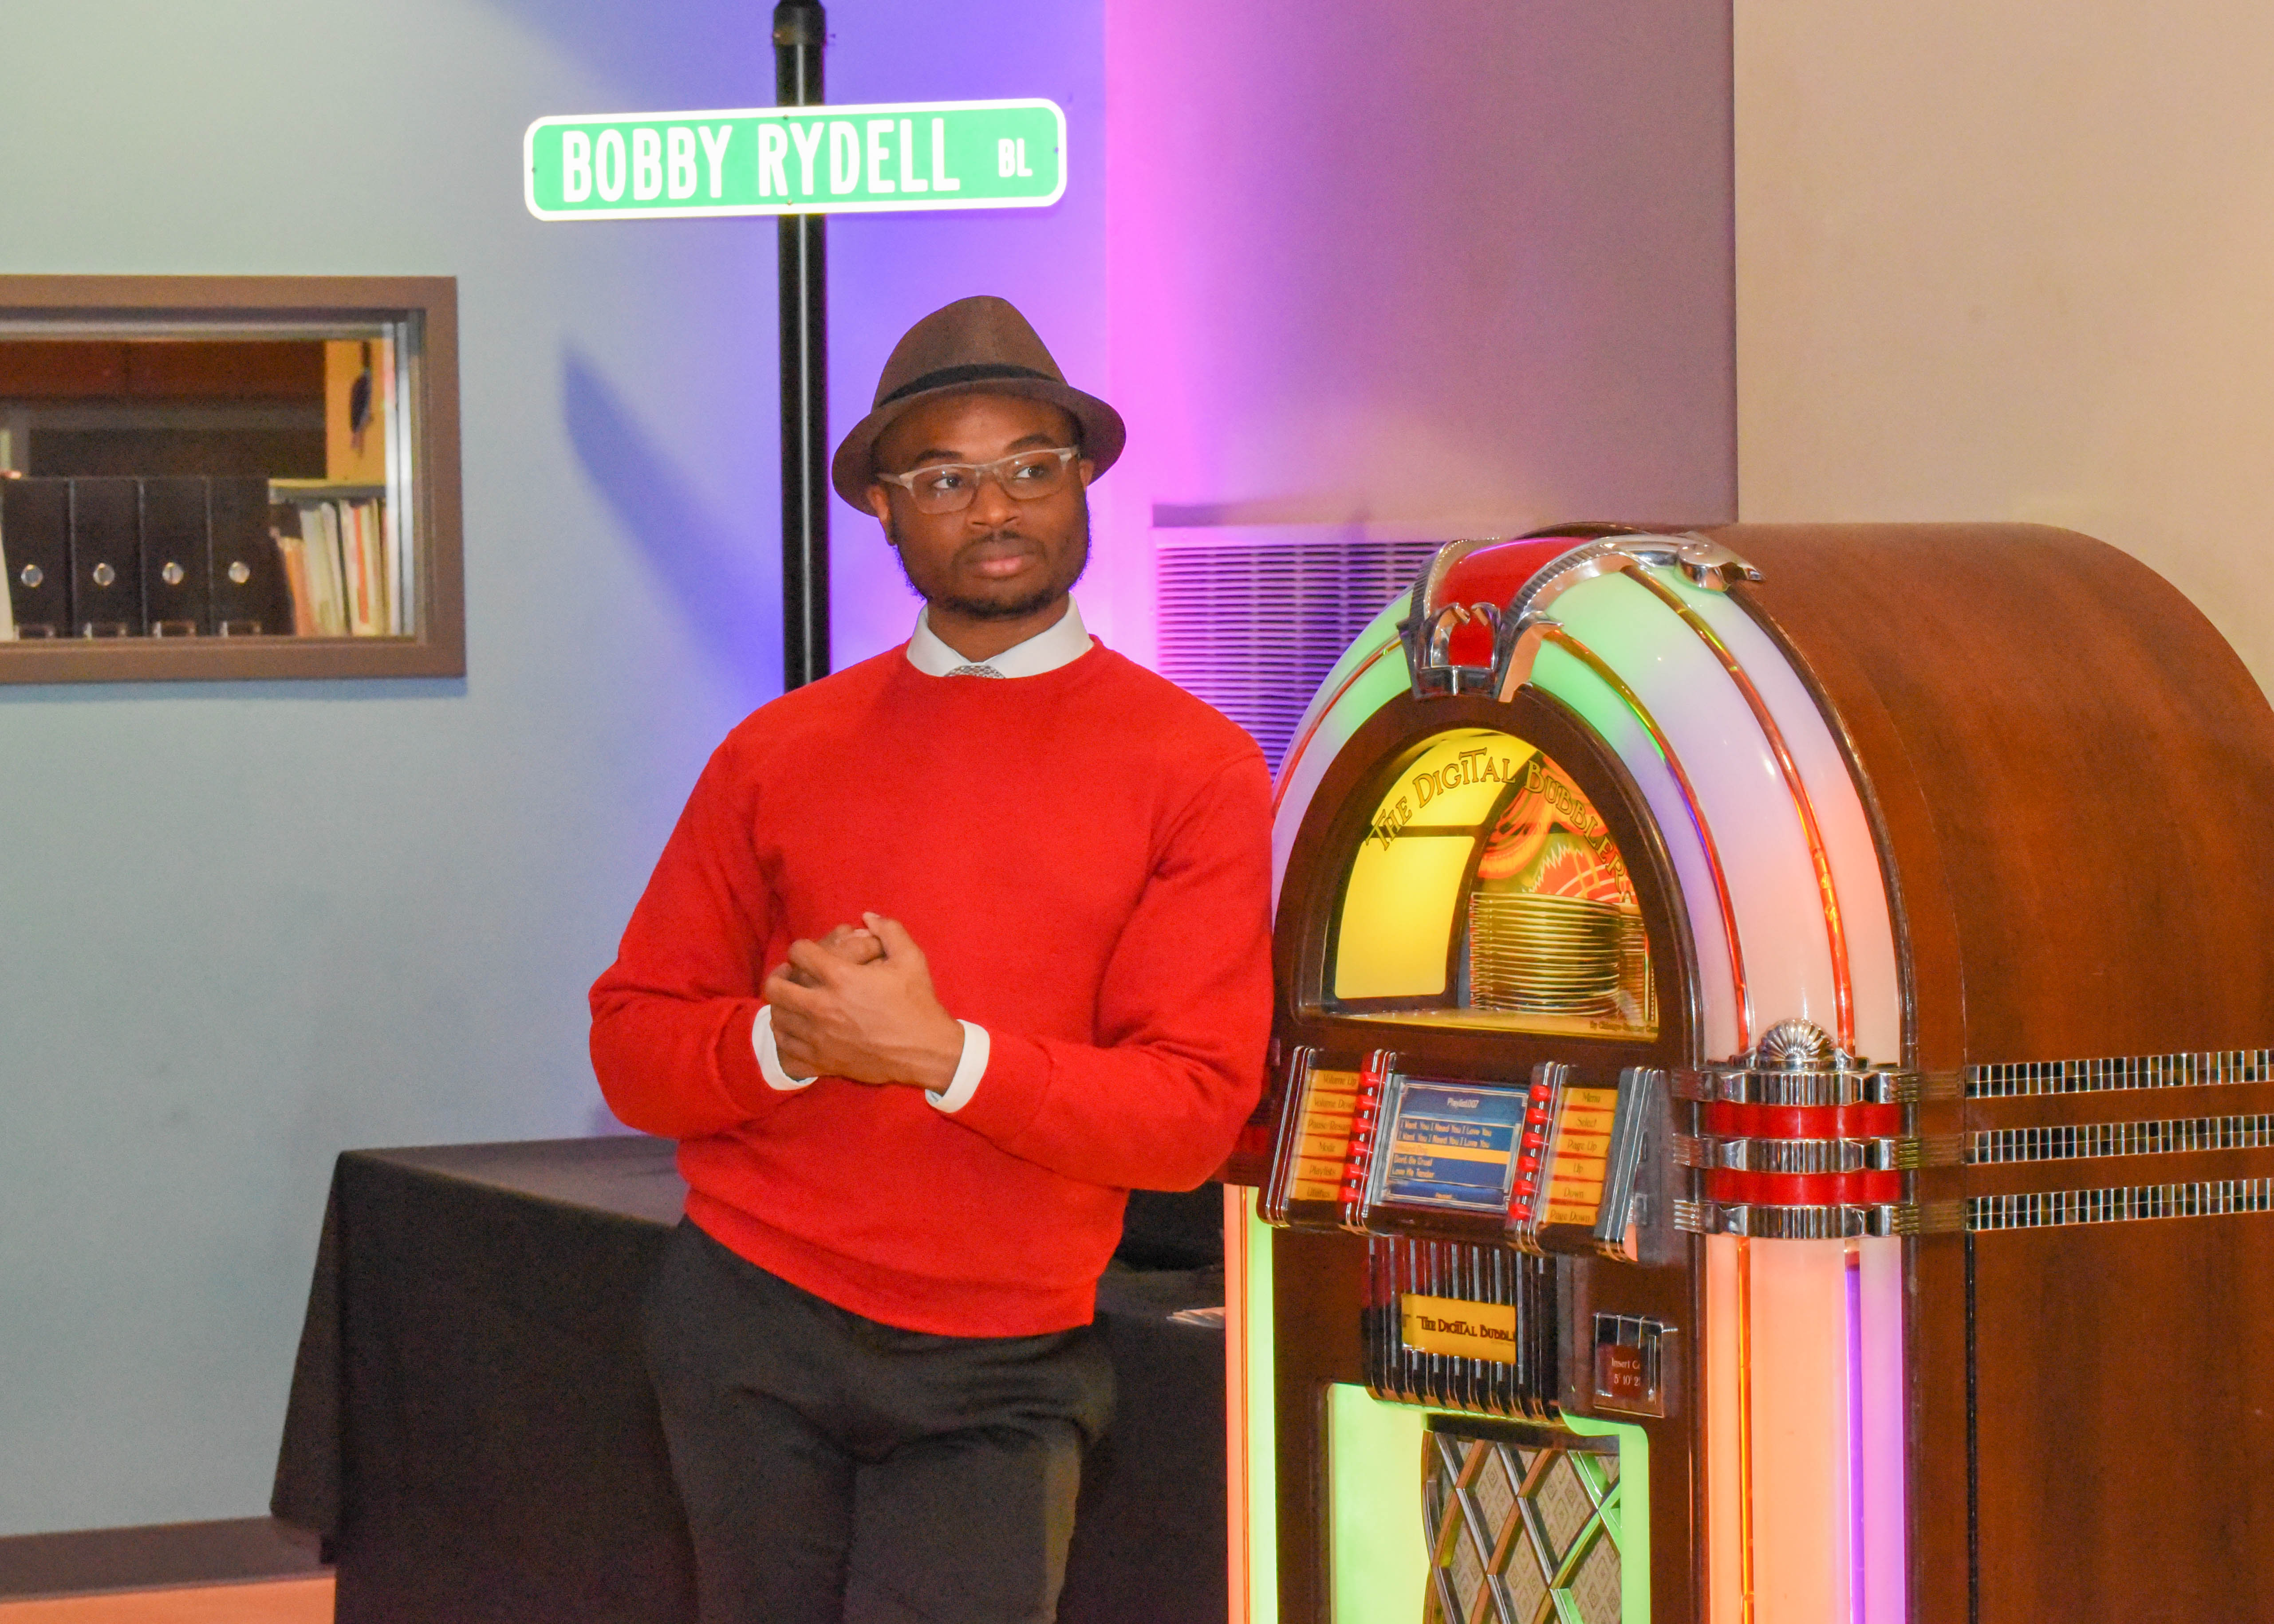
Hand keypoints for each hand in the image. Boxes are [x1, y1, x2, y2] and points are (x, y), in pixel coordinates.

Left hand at [765, 913, 964, 1091]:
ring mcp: (818, 1037)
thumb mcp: (911, 958)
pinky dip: (787, 1037)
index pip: (799, 952)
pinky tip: (798, 1031)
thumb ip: (889, 930)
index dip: (802, 948)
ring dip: (782, 1005)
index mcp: (841, 978)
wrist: (925, 1052)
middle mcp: (822, 1007)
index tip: (811, 953)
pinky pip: (786, 1049)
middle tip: (793, 975)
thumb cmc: (917, 1003)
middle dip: (781, 975)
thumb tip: (867, 915)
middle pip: (776, 986)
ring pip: (777, 1017)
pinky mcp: (821, 1062)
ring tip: (795, 1001)